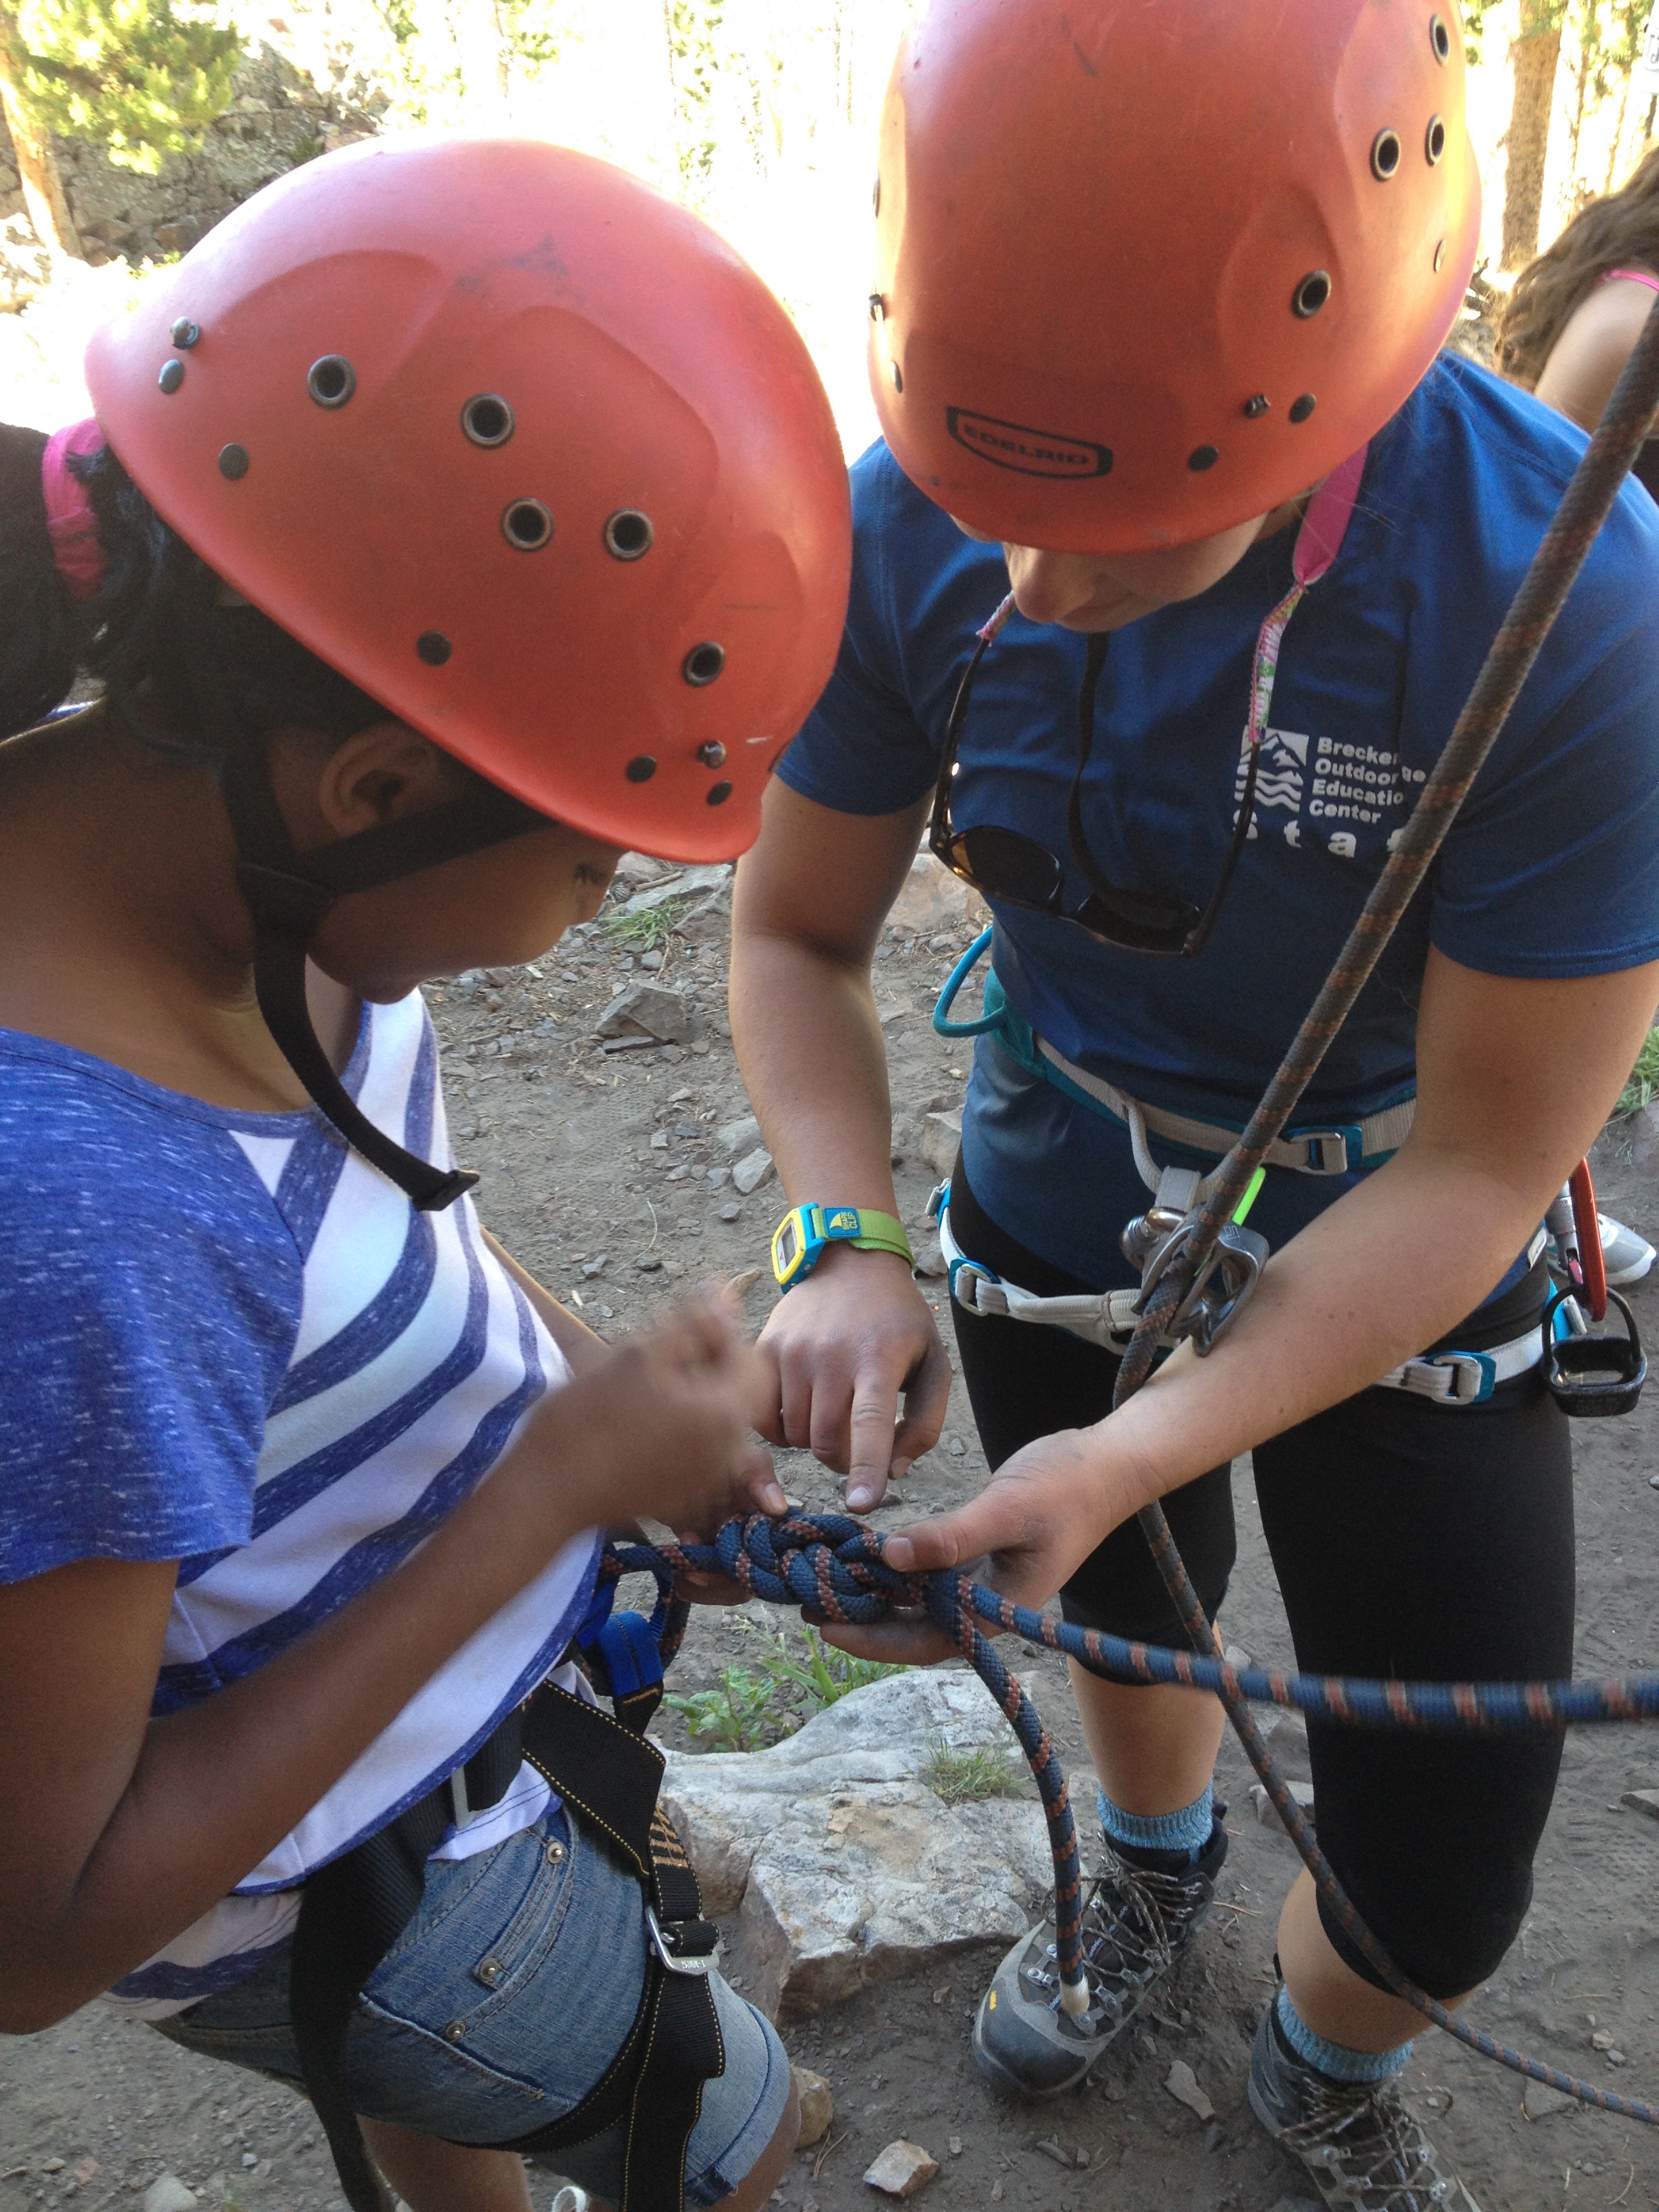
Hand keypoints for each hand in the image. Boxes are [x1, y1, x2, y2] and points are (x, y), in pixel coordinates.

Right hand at [538, 1291, 784, 1535]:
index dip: (722, 1338)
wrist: (543, 1492)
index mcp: (724, 1417)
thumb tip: (727, 1291)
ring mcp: (703, 1482)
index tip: (676, 1334)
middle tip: (652, 1360)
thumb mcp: (639, 1354)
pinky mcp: (678, 1498)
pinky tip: (632, 1424)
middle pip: (735, 1394)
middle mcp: (725, 1455)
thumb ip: (693, 1321)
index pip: (753, 1362)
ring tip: (637, 1391)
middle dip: (704, 1368)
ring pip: (712, 1422)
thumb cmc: (586, 1419)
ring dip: (687, 1398)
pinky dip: (674, 1430)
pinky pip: (693, 1452)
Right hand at [756, 1245, 952, 1511]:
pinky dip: (782, 1428)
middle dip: (843, 1461)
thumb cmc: (898, 1322)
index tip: (861, 1506)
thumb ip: (925, 1423)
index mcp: (879, 1358)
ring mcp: (791, 1351)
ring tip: (832, 1412)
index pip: (869, 1424)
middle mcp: (830, 1354)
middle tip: (857, 1444)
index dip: (865, 1468)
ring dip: (814, 1442)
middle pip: (826, 1443)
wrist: (850, 1262)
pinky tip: (803, 1407)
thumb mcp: (934, 1364)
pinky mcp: (763, 1350)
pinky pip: (763, 1417)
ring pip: (794, 1436)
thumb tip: (895, 1472)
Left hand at [818, 1425, 1118, 1664]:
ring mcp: (980, 1580)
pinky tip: (861, 1551)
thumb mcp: (1006, 1511)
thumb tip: (889, 1556)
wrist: (1106, 1464)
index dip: (872, 1640)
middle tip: (807, 1604)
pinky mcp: (977, 1554)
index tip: (825, 1627)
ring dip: (872, 1592)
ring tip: (823, 1580)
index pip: (923, 1642)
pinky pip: (926, 1570)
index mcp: (996, 1610)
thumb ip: (950, 1537)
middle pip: (913, 1627)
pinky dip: (894, 1563)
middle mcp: (984, 1603)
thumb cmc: (1065, 1488)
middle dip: (861, 1620)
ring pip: (916, 1599)